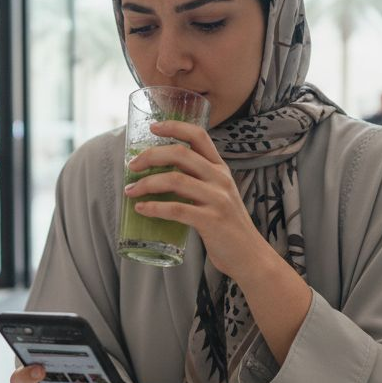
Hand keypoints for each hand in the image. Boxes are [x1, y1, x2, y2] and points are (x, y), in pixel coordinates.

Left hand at [122, 120, 269, 280]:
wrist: (250, 256)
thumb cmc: (228, 226)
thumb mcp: (218, 195)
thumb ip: (197, 182)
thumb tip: (160, 176)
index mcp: (220, 169)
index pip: (198, 136)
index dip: (174, 127)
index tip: (153, 127)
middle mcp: (220, 179)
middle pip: (180, 154)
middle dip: (150, 156)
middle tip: (132, 166)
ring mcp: (217, 199)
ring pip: (174, 180)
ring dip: (146, 183)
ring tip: (131, 190)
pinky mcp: (211, 221)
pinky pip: (176, 209)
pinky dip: (154, 208)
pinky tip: (141, 209)